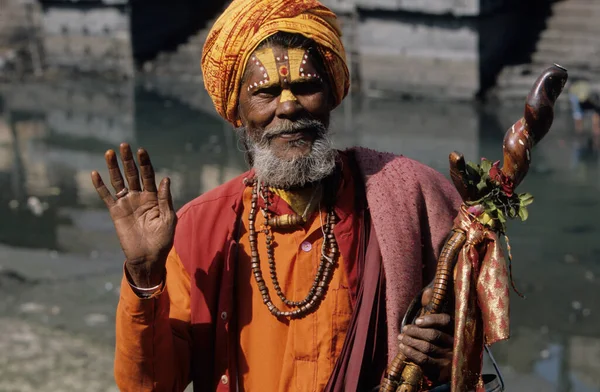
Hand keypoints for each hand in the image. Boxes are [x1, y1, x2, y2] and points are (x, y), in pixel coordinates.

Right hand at [91, 143, 175, 287]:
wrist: (148, 257)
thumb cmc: (163, 240)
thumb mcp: (169, 218)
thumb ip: (165, 198)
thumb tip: (165, 178)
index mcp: (153, 197)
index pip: (148, 175)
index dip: (145, 163)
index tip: (141, 150)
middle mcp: (139, 197)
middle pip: (132, 174)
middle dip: (128, 160)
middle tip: (124, 145)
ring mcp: (126, 203)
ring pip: (118, 181)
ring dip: (113, 167)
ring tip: (109, 152)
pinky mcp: (116, 212)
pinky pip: (106, 197)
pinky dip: (100, 186)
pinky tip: (95, 173)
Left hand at [397, 313, 453, 384]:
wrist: (452, 370)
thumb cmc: (441, 345)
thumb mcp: (442, 332)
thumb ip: (432, 324)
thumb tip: (417, 322)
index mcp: (456, 331)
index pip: (446, 321)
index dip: (431, 319)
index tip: (417, 321)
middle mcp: (455, 344)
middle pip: (433, 334)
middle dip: (415, 331)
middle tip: (404, 329)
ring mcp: (449, 358)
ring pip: (426, 347)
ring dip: (410, 341)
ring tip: (401, 338)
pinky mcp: (442, 369)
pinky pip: (423, 359)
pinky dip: (410, 352)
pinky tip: (403, 348)